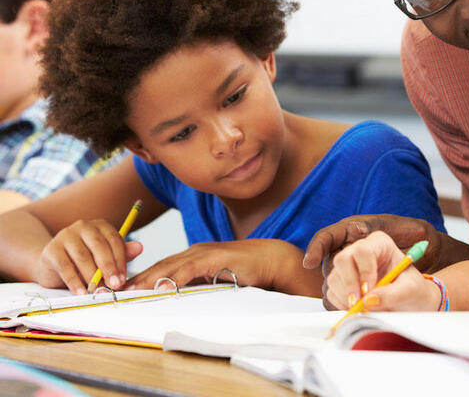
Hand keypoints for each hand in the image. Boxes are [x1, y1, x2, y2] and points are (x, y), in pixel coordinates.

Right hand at [35, 219, 142, 294]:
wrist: (52, 264)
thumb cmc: (85, 261)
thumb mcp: (104, 257)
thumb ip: (121, 253)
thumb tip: (140, 247)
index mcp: (100, 226)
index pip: (114, 240)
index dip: (120, 260)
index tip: (124, 279)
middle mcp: (83, 226)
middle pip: (99, 246)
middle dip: (108, 267)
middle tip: (115, 286)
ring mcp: (65, 236)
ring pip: (82, 257)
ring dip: (92, 277)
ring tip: (98, 292)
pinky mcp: (51, 249)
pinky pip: (65, 267)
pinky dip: (74, 282)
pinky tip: (82, 293)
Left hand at [125, 239, 322, 296]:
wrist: (271, 259)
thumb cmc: (247, 270)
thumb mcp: (216, 278)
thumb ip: (199, 284)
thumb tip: (179, 297)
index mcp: (194, 256)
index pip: (162, 267)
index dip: (141, 277)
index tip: (122, 290)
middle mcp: (195, 251)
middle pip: (160, 266)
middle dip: (137, 278)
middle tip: (115, 291)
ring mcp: (204, 253)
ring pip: (170, 266)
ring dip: (148, 278)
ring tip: (129, 290)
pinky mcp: (214, 258)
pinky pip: (189, 269)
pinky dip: (173, 277)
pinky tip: (161, 285)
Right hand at [325, 231, 440, 311]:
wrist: (410, 302)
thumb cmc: (413, 291)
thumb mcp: (410, 291)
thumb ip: (392, 294)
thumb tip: (368, 301)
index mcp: (380, 243)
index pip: (363, 250)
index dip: (364, 271)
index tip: (369, 291)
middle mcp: (360, 251)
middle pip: (342, 260)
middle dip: (349, 284)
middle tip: (358, 304)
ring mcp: (349, 267)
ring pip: (334, 278)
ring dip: (346, 297)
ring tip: (365, 309)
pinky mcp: (341, 283)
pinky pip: (332, 292)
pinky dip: (342, 304)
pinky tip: (358, 309)